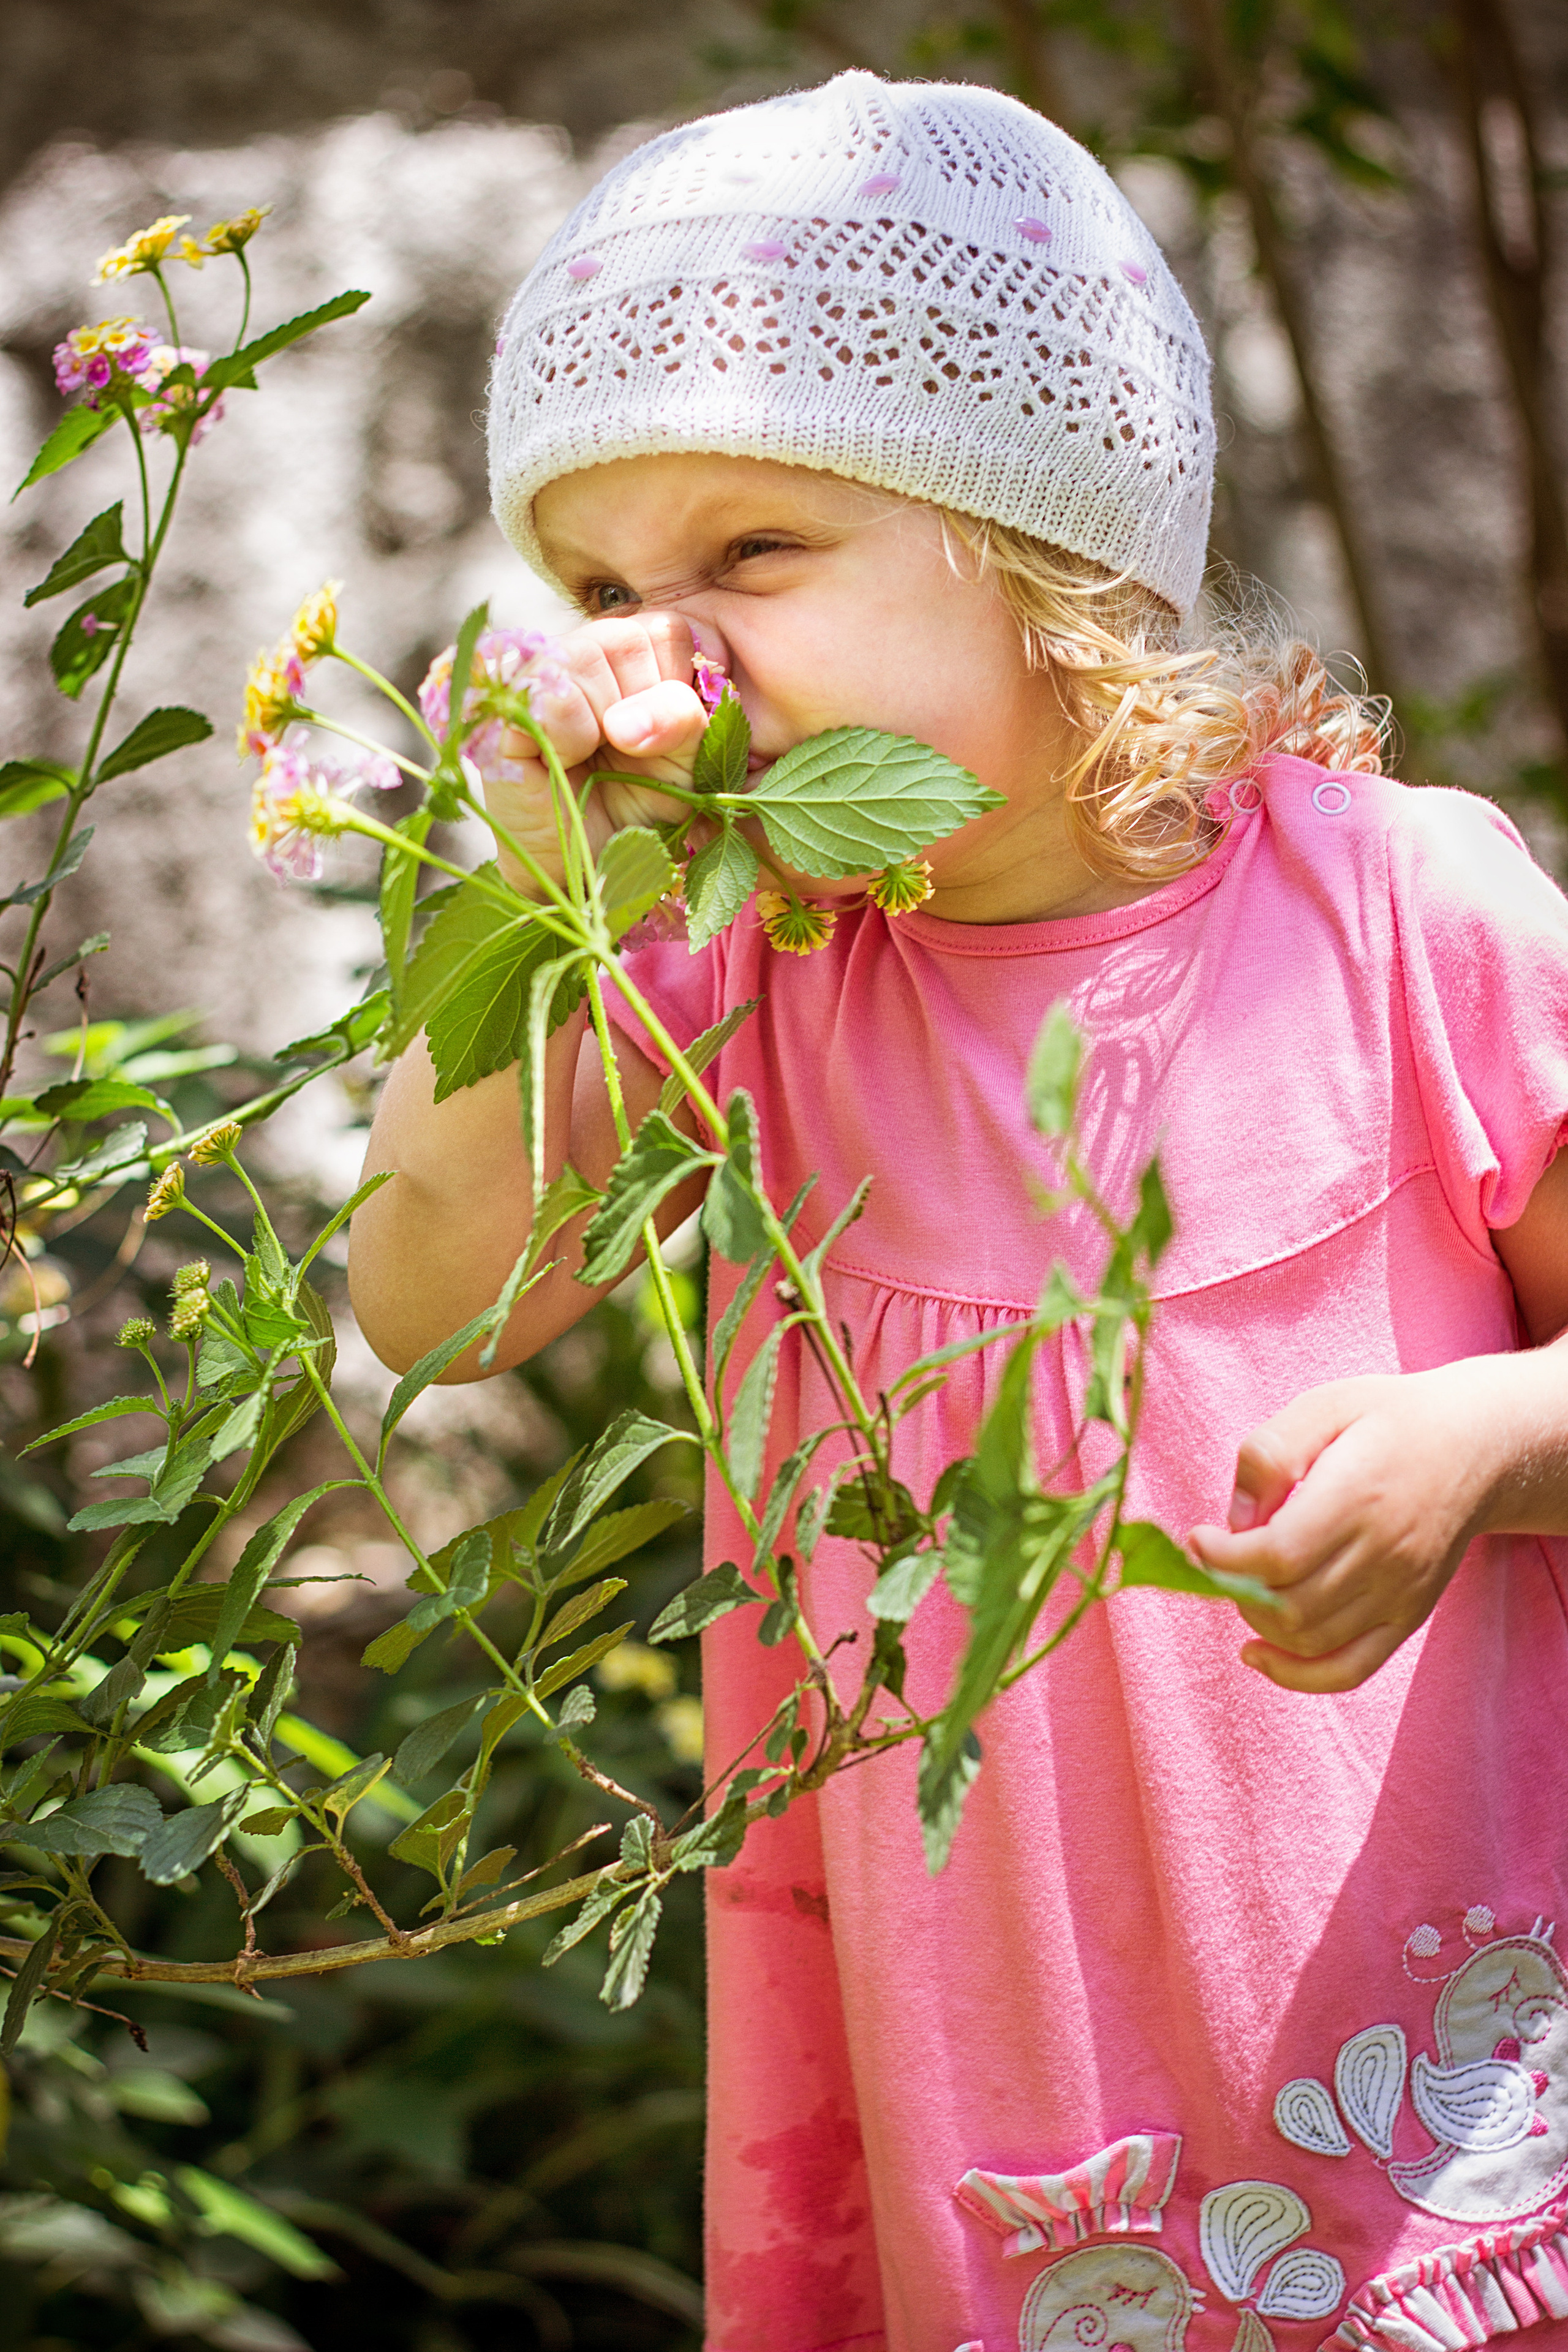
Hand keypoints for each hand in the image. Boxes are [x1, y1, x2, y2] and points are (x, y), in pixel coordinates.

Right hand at [486, 610, 720, 894]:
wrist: (590, 867)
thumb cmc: (639, 805)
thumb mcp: (686, 762)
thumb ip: (684, 720)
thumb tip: (627, 723)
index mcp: (625, 652)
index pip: (665, 630)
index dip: (675, 687)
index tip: (664, 736)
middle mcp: (575, 651)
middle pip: (624, 638)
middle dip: (641, 707)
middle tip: (625, 754)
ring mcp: (529, 674)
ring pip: (584, 658)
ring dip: (604, 724)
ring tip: (590, 759)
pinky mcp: (497, 712)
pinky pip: (548, 698)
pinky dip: (569, 739)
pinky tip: (563, 763)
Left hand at [1188, 1365, 1508, 1691]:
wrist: (1475, 1448)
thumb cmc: (1387, 1421)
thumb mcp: (1324, 1406)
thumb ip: (1271, 1452)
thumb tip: (1236, 1518)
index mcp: (1357, 1496)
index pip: (1277, 1555)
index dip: (1223, 1558)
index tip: (1198, 1538)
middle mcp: (1384, 1553)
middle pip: (1288, 1604)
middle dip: (1233, 1587)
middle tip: (1218, 1557)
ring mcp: (1400, 1592)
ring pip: (1310, 1640)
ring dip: (1257, 1623)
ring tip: (1242, 1583)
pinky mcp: (1408, 1616)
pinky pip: (1349, 1669)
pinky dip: (1296, 1675)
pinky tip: (1259, 1654)